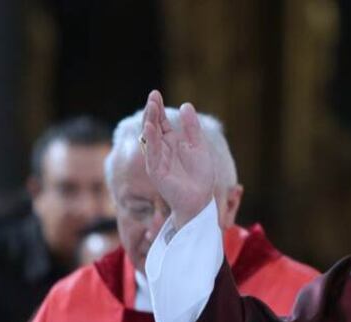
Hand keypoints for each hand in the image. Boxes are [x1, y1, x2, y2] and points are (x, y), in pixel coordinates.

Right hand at [141, 90, 215, 229]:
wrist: (200, 200)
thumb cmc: (200, 177)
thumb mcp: (199, 147)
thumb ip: (193, 128)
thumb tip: (186, 105)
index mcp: (171, 142)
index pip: (162, 122)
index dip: (158, 108)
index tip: (156, 93)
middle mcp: (161, 149)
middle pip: (153, 126)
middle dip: (152, 111)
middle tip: (153, 95)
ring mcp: (157, 159)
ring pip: (150, 138)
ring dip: (150, 122)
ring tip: (151, 106)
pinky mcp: (156, 171)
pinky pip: (152, 153)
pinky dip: (151, 141)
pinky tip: (151, 128)